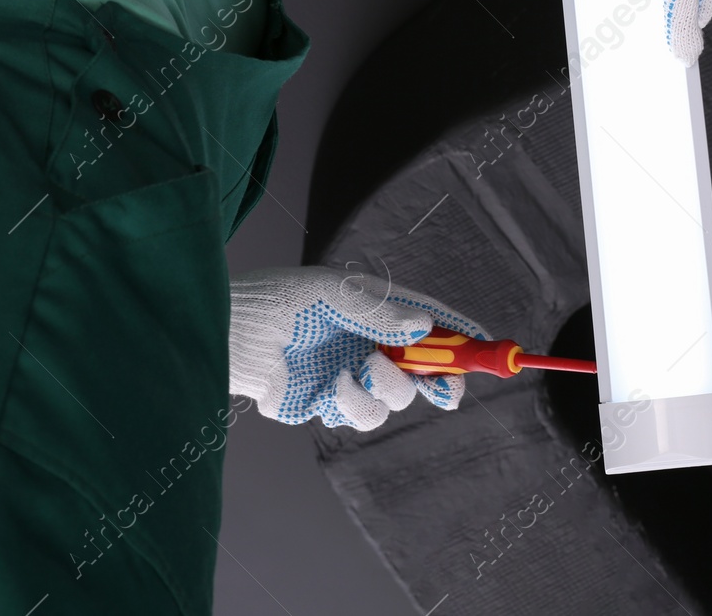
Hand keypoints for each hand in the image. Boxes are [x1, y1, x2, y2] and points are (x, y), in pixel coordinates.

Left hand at [228, 266, 487, 431]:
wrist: (227, 335)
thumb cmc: (275, 300)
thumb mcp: (332, 295)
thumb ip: (379, 313)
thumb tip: (425, 327)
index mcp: (372, 310)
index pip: (426, 319)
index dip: (457, 331)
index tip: (484, 341)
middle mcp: (365, 343)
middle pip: (422, 368)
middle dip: (441, 379)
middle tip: (447, 388)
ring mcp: (348, 375)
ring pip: (394, 399)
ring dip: (386, 390)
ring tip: (358, 373)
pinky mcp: (326, 404)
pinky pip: (358, 415)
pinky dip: (352, 404)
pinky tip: (332, 388)